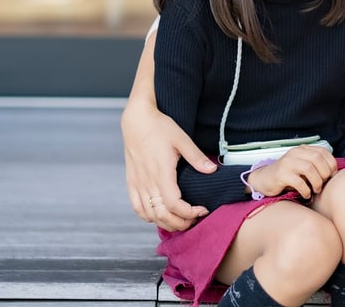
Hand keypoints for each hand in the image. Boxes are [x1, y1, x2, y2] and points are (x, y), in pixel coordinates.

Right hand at [121, 100, 214, 230]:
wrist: (136, 121)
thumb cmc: (160, 127)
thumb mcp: (182, 139)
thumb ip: (196, 157)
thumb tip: (212, 170)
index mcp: (161, 173)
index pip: (173, 204)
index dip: (188, 213)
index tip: (202, 210)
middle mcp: (147, 182)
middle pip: (161, 215)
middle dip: (180, 223)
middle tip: (195, 220)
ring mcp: (138, 184)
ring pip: (149, 215)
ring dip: (165, 223)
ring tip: (181, 220)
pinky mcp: (132, 182)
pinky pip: (137, 208)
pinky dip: (149, 217)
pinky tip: (160, 215)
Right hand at [248, 145, 337, 199]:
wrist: (263, 179)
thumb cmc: (287, 175)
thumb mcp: (302, 166)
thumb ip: (315, 165)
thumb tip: (334, 173)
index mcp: (302, 149)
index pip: (323, 152)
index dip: (331, 164)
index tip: (332, 176)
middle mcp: (295, 153)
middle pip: (317, 159)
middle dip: (325, 173)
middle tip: (323, 184)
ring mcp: (287, 163)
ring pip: (309, 169)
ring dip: (316, 182)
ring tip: (316, 190)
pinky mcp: (281, 174)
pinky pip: (299, 182)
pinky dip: (306, 190)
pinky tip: (306, 195)